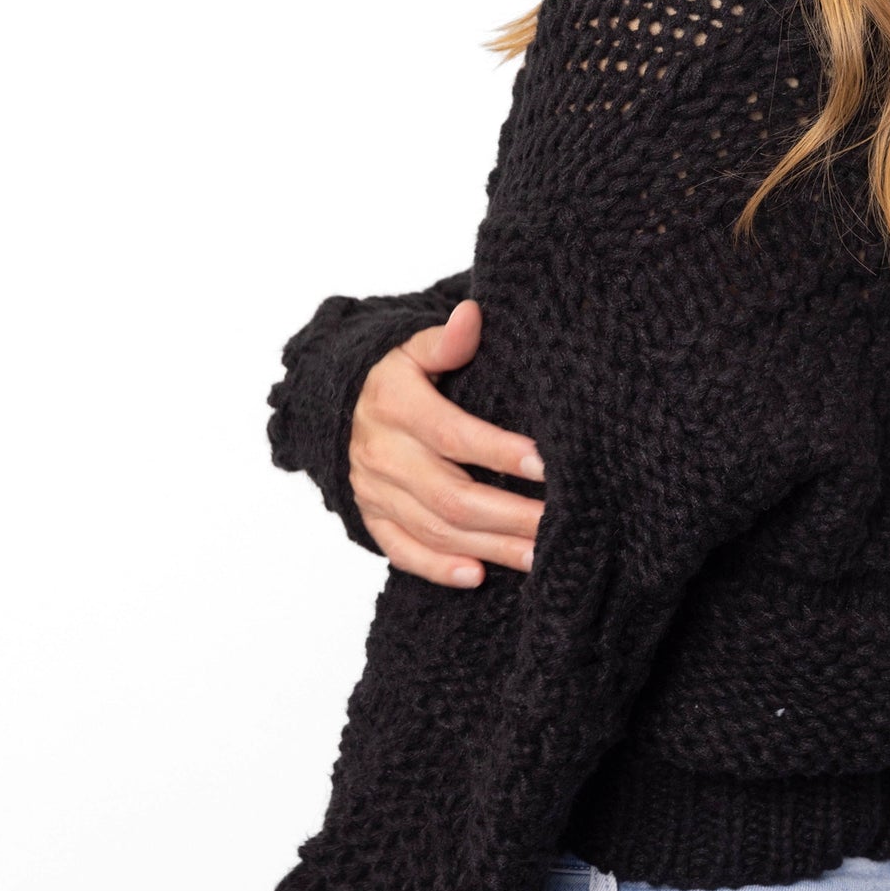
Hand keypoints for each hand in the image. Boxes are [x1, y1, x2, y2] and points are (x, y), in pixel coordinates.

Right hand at [350, 298, 545, 586]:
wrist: (332, 403)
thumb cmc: (389, 375)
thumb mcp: (408, 347)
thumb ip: (444, 340)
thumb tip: (472, 315)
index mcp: (395, 407)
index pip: (453, 435)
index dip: (499, 452)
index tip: (546, 465)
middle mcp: (382, 454)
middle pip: (450, 495)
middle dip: (509, 514)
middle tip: (557, 525)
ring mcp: (373, 491)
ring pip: (435, 528)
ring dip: (489, 547)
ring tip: (539, 557)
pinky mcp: (370, 517)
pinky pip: (401, 550)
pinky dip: (438, 567)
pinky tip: (478, 575)